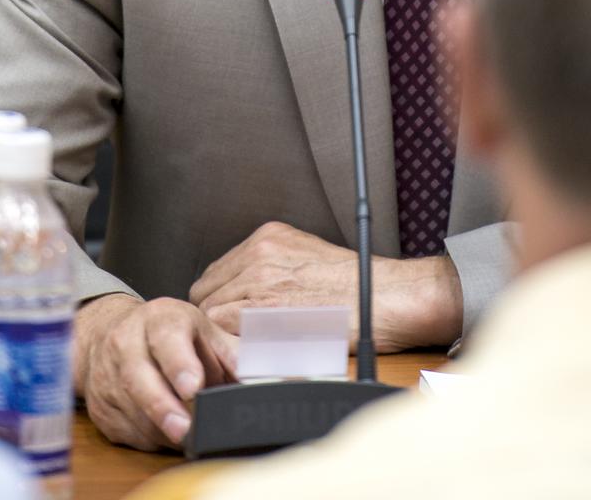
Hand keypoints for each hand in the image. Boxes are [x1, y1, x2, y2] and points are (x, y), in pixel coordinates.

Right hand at [73, 293, 236, 450]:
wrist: (111, 336)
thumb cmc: (170, 337)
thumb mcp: (202, 332)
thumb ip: (231, 354)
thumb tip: (265, 378)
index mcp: (159, 318)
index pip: (167, 336)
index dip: (179, 362)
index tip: (193, 386)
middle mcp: (127, 341)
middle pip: (140, 376)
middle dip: (163, 406)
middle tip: (186, 429)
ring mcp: (107, 374)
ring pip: (133, 410)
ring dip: (161, 429)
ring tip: (185, 436)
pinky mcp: (99, 406)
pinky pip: (126, 430)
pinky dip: (150, 438)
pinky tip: (165, 433)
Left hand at [189, 221, 462, 349]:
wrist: (384, 297)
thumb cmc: (354, 287)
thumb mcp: (307, 257)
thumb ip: (272, 268)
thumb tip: (244, 292)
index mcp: (267, 237)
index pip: (217, 272)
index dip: (221, 299)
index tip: (229, 317)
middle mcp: (259, 252)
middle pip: (207, 291)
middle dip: (216, 316)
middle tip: (234, 338)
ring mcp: (260, 278)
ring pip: (211, 312)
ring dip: (222, 333)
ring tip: (244, 348)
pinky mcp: (267, 306)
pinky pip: (226, 329)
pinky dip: (233, 344)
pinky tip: (253, 352)